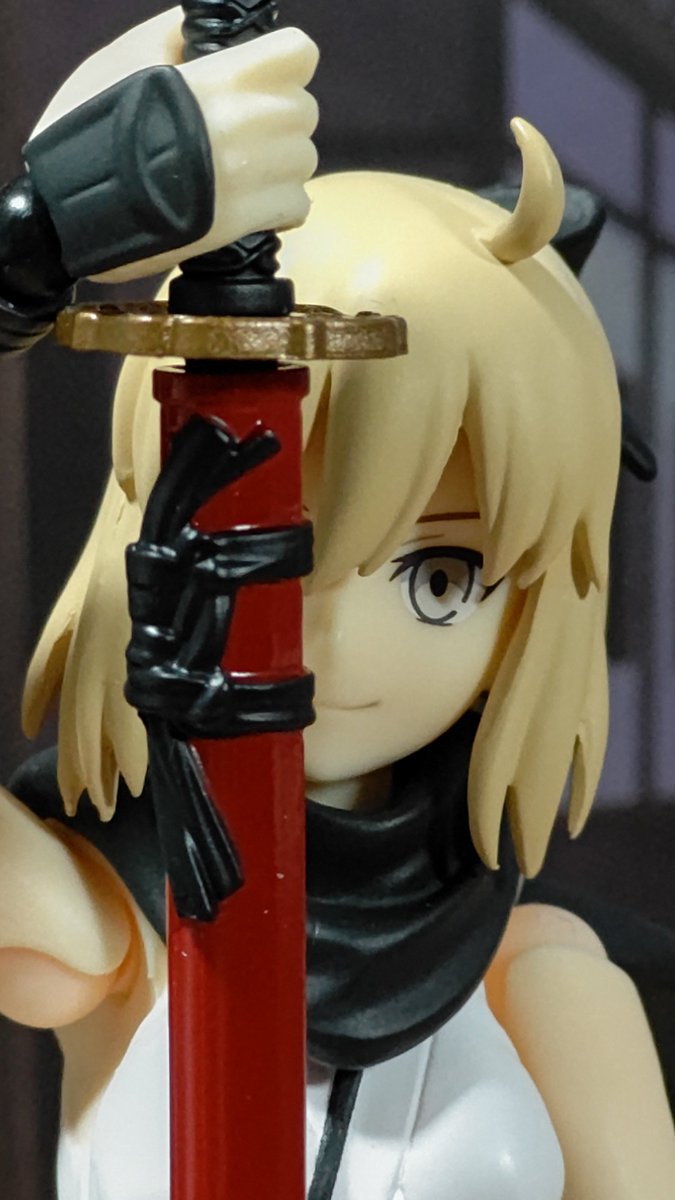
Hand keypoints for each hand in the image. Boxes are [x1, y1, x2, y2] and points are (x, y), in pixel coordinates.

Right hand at [32, 9, 318, 283]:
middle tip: (243, 131)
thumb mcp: (125, 56)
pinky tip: (251, 202)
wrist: (73, 202)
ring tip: (243, 169)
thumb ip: (177, 35)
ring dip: (280, 163)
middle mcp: (244, 125)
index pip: (299, 56)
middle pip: (304, 110)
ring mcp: (248, 177)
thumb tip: (203, 29)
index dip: (284, 64)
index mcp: (220, 78)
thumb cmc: (88, 123)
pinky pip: (296, 206)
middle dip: (279, 117)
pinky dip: (280, 206)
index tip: (262, 78)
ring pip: (304, 160)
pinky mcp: (246, 222)